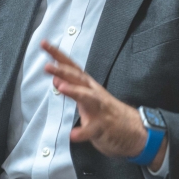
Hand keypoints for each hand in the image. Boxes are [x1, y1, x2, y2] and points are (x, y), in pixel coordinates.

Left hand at [41, 41, 162, 169]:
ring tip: (61, 87)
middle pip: (78, 78)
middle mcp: (94, 93)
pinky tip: (73, 135)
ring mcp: (100, 109)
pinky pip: (92, 130)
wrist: (134, 130)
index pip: (71, 67)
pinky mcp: (103, 127)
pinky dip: (82, 132)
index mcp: (88, 85)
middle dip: (63, 71)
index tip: (44, 43)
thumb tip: (55, 78)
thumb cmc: (106, 112)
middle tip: (47, 66)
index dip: (57, 55)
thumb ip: (71, 87)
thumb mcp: (86, 97)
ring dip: (74, 91)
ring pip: (87, 98)